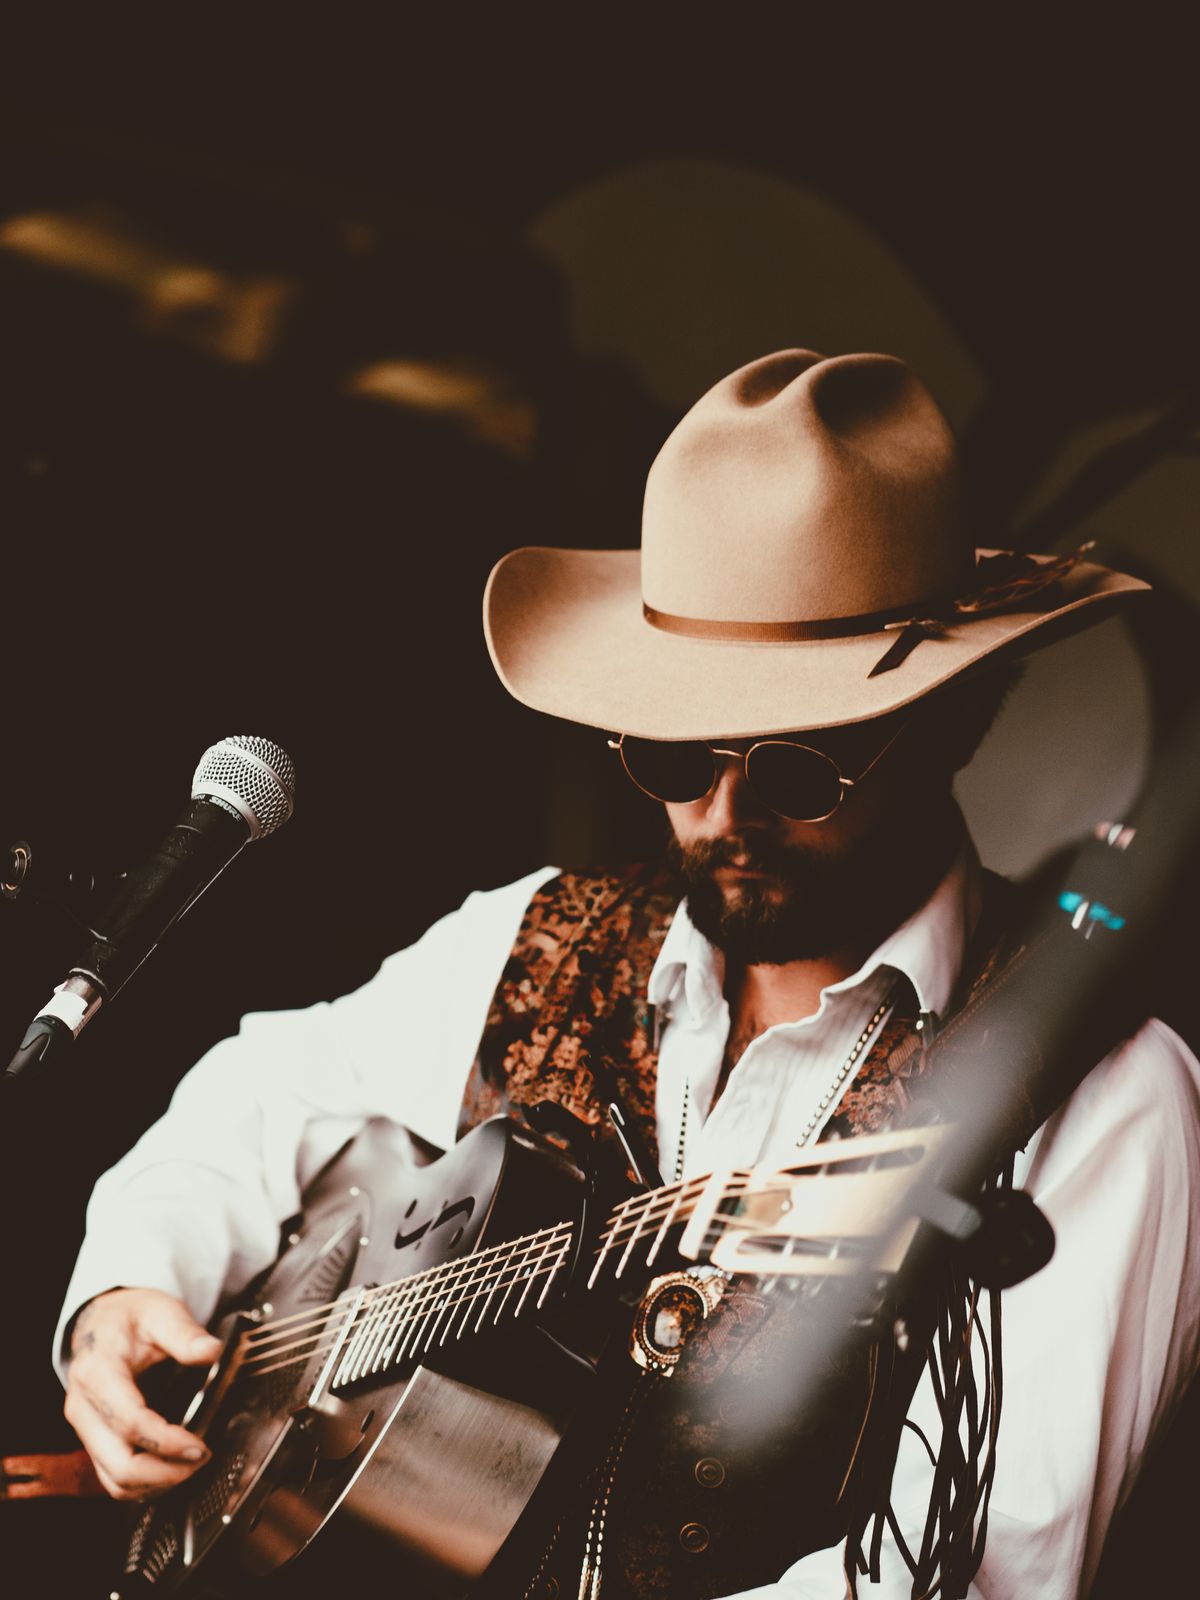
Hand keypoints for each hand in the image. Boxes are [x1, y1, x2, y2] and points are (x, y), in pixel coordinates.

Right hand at [63, 1287, 223, 1501]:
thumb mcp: (160, 1311)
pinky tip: (173, 1470)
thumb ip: (184, 1333)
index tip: (200, 1446)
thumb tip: (211, 1352)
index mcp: (98, 1372)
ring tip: (192, 1467)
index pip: (129, 1422)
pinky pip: (113, 1478)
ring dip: (157, 1484)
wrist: (100, 1322)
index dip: (166, 1442)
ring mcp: (86, 1428)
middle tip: (202, 1459)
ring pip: (115, 1480)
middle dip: (166, 1472)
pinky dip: (144, 1485)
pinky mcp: (93, 1440)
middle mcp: (84, 1407)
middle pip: (119, 1463)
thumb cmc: (129, 1318)